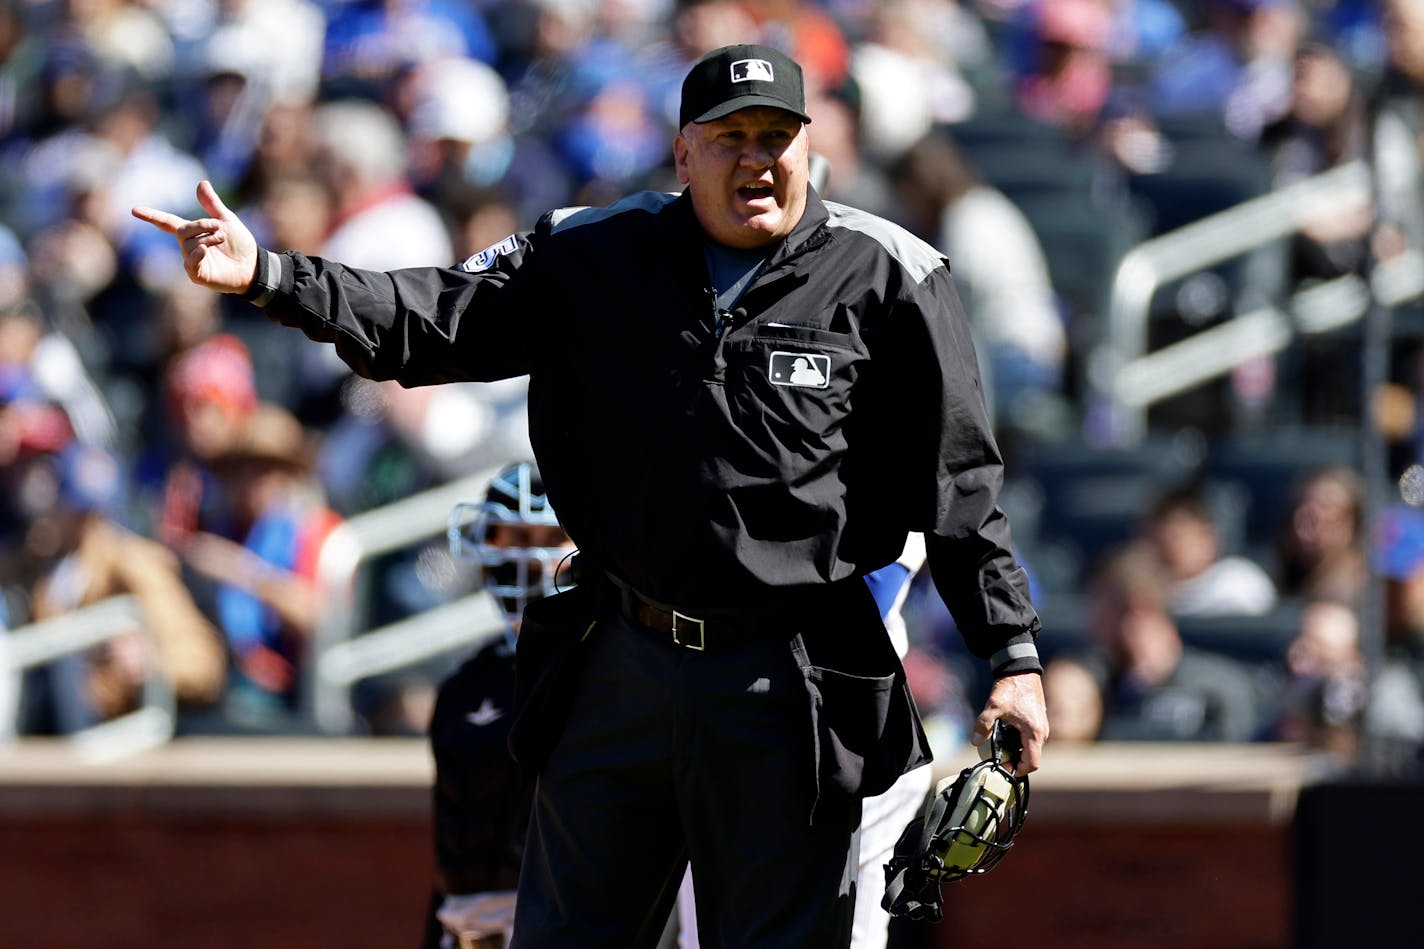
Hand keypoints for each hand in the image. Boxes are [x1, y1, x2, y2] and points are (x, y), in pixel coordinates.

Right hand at [132, 180, 257, 293]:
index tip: (135, 210)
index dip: (152, 216)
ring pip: (188, 246)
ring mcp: (192, 261)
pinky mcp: (198, 275)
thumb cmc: (240, 244)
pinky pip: (190, 265)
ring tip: (222, 240)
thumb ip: (212, 204)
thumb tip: (201, 183)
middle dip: (200, 225)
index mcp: (193, 233)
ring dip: (207, 239)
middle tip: (219, 228)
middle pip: (182, 231)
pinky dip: (196, 256)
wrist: (253, 265)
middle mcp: (188, 247)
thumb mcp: (227, 220)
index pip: (167, 222)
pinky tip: (204, 250)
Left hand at [970, 671, 1047, 776]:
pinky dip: (1021, 742)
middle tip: (1000, 759)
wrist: (1021, 670)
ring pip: (1032, 748)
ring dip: (1018, 752)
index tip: (1004, 768)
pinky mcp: (1038, 721)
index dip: (1018, 770)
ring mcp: (1042, 726)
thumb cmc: (1010, 688)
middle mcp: (1042, 732)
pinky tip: (1006, 736)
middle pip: (1032, 758)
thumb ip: (982, 725)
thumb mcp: (993, 706)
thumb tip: (975, 741)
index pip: (1032, 763)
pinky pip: (1032, 739)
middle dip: (1016, 762)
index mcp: (1034, 732)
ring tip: (1001, 747)